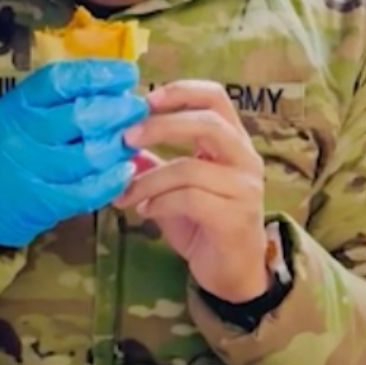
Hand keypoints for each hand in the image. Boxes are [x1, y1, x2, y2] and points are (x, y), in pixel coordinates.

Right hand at [0, 59, 147, 249]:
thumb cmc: (14, 141)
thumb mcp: (26, 109)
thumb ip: (63, 95)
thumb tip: (117, 81)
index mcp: (19, 103)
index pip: (61, 81)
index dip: (99, 75)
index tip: (128, 74)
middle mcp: (22, 133)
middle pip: (80, 118)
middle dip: (119, 111)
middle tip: (137, 109)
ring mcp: (32, 169)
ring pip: (89, 155)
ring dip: (120, 145)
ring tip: (133, 138)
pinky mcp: (44, 200)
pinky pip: (87, 190)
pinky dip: (112, 180)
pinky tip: (126, 169)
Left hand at [118, 81, 271, 302]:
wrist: (233, 273)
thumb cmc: (205, 225)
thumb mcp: (175, 188)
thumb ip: (154, 164)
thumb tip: (120, 144)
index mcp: (233, 142)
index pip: (216, 97)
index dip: (181, 92)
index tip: (144, 100)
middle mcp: (245, 159)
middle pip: (207, 123)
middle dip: (160, 126)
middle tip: (125, 138)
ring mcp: (244, 188)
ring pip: (190, 167)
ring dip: (148, 179)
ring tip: (125, 192)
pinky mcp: (235, 217)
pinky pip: (190, 199)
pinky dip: (158, 202)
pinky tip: (144, 212)